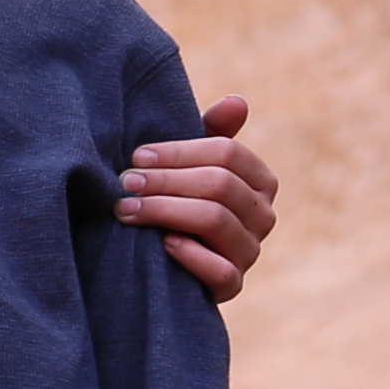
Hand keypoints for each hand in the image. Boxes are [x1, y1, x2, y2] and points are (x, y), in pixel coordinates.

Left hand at [120, 93, 277, 301]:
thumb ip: (212, 132)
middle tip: (125, 182)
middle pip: (219, 185)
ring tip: (127, 208)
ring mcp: (251, 252)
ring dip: (165, 211)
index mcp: (259, 180)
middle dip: (166, 180)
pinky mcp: (233, 286)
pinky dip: (190, 255)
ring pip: (215, 220)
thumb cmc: (179, 199)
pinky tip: (161, 243)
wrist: (167, 261)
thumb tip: (238, 101)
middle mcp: (264, 215)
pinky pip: (220, 270)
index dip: (179, 152)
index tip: (137, 156)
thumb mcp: (191, 165)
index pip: (227, 153)